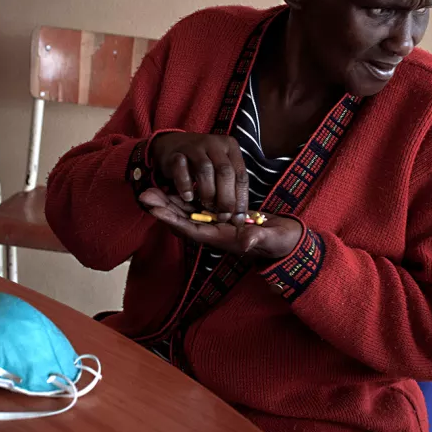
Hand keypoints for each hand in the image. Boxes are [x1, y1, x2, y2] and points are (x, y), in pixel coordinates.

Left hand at [139, 188, 301, 258]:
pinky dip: (183, 200)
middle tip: (143, 194)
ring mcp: (216, 225)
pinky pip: (197, 208)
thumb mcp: (271, 239)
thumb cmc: (280, 241)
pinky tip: (172, 189)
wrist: (287, 241)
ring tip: (150, 190)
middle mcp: (213, 232)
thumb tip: (245, 239)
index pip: (190, 229)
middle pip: (182, 221)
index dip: (171, 219)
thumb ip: (257, 238)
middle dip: (162, 209)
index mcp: (221, 239)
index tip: (154, 209)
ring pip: (186, 213)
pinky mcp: (220, 217)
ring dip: (168, 203)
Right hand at [149, 133, 248, 216]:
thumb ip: (229, 186)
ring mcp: (194, 147)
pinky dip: (185, 185)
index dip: (241, 199)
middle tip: (223, 216)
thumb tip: (238, 216)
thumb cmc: (202, 162)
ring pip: (205, 169)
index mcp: (230, 147)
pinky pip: (181, 168)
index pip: (241, 175)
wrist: (173, 145)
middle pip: (225, 172)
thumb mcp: (219, 169)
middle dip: (226, 198)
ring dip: (208, 192)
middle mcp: (215, 144)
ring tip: (206, 206)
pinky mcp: (176, 153)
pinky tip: (188, 197)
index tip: (238, 218)